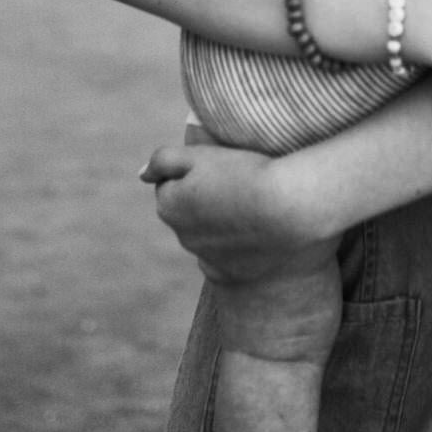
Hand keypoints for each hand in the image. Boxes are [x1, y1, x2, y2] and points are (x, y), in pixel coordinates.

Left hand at [140, 143, 324, 282]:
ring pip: (208, 238)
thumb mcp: (200, 154)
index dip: (195, 174)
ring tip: (252, 208)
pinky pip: (226, 261)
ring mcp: (206, 260)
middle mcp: (181, 237)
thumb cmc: (245, 174)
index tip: (220, 170)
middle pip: (188, 214)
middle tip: (237, 185)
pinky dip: (236, 250)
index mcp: (169, 205)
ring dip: (221, 226)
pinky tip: (256, 236)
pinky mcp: (230, 276)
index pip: (171, 186)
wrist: (290, 209)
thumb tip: (141, 174)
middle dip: (204, 202)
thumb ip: (163, 160)